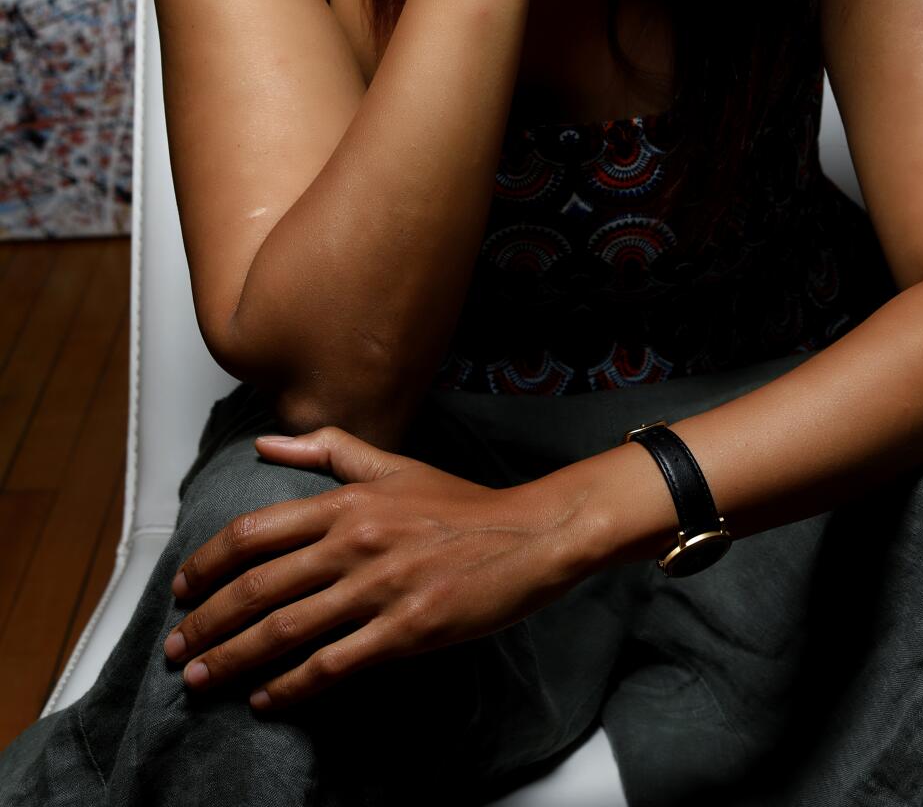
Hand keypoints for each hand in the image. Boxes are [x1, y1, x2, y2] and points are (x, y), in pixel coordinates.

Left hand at [163, 425, 583, 711]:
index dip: (207, 564)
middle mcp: (355, 543)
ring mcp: (380, 588)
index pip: (255, 534)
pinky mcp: (406, 630)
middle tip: (175, 650)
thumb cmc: (459, 504)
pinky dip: (292, 687)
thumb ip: (330, 451)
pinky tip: (266, 699)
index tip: (181, 589)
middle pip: (258, 587)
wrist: (527, 536)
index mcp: (347, 502)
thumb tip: (266, 441)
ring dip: (234, 660)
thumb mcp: (394, 465)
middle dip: (206, 623)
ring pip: (286, 630)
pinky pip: (334, 665)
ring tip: (201, 681)